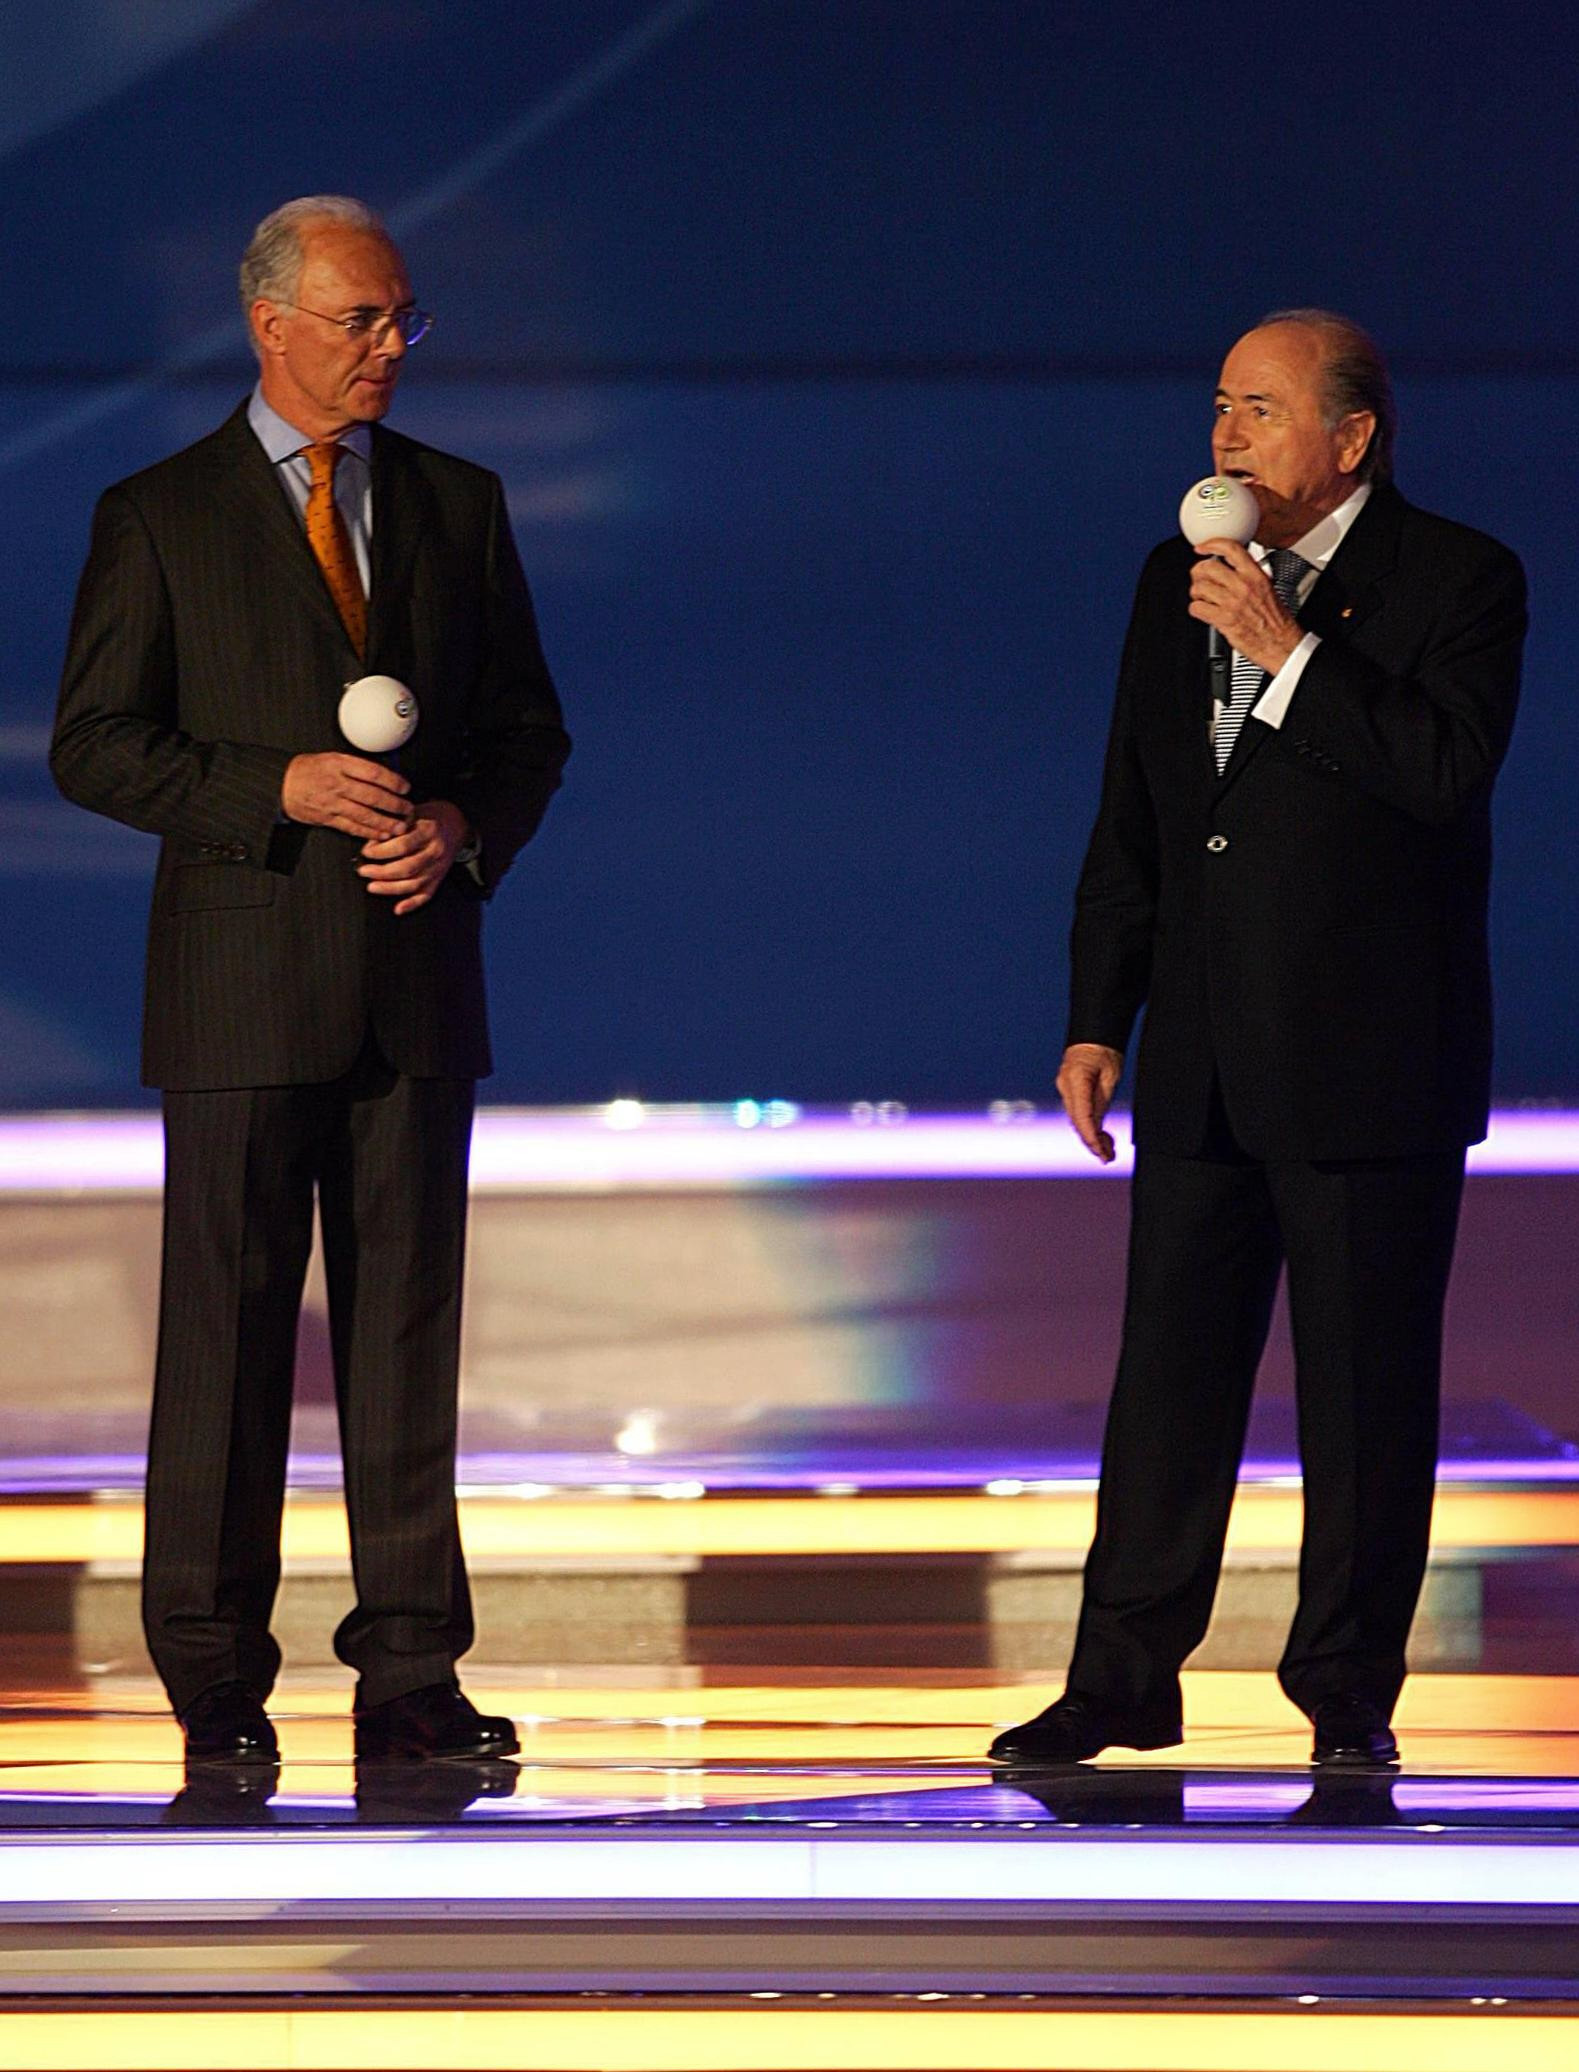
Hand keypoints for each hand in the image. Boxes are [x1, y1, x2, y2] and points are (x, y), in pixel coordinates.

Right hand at [282, 753, 411, 839]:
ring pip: (364, 814)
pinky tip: (381, 835)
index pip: (373, 772)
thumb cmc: (309, 770)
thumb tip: (385, 776)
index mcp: (339, 764)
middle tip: (408, 809)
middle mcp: (337, 783)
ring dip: (385, 822)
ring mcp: (332, 802)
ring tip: (400, 826)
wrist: (282, 784)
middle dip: (394, 805)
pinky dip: (368, 832)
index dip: (393, 781)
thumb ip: (356, 766)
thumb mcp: (331, 758)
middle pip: (372, 796)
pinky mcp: (327, 818)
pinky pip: (352, 827)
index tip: (405, 787)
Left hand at [357, 799, 471, 915]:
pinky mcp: (439, 878)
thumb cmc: (429, 816)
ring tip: (371, 886)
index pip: (402, 846)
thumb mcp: (413, 812)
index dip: (381, 852)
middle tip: (363, 871)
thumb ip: (394, 826)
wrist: (455, 823)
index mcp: (428, 831)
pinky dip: (412, 904)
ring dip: (390, 888)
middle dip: (381, 872)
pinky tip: (398, 909)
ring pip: (414, 884)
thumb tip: (371, 842)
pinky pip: (426, 895)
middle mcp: (435, 851)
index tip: (365, 852)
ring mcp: (438, 867)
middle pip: (407, 868)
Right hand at [1056, 1042, 1123, 1163]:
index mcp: (1075, 1078)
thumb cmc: (1104, 1053)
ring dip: (1092, 1137)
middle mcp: (1066, 1087)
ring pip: (1077, 1121)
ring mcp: (1065, 1091)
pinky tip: (1102, 1139)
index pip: (1081, 1113)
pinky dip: (1090, 1128)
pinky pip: (1079, 1116)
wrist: (1093, 1039)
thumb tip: (1097, 1128)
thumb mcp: (1110, 1076)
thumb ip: (1102, 1101)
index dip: (1090, 1135)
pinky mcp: (1070, 1095)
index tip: (1100, 1150)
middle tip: (1108, 1158)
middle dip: (1092, 1142)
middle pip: (1077, 1121)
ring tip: (1109, 1153)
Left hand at [1189, 540, 1301, 674]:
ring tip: (1202, 597)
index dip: (1212, 544)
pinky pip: (1197, 608)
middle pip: (1208, 567)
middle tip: (1199, 578)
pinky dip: (1196, 609)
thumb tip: (1230, 568)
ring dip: (1196, 593)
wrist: (1280, 643)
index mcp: (1256, 576)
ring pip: (1199, 588)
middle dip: (1198, 572)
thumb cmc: (1276, 621)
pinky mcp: (1223, 620)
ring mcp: (1232, 603)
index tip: (1202, 548)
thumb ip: (1249, 576)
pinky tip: (1203, 611)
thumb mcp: (1268, 588)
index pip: (1231, 549)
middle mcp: (1243, 586)